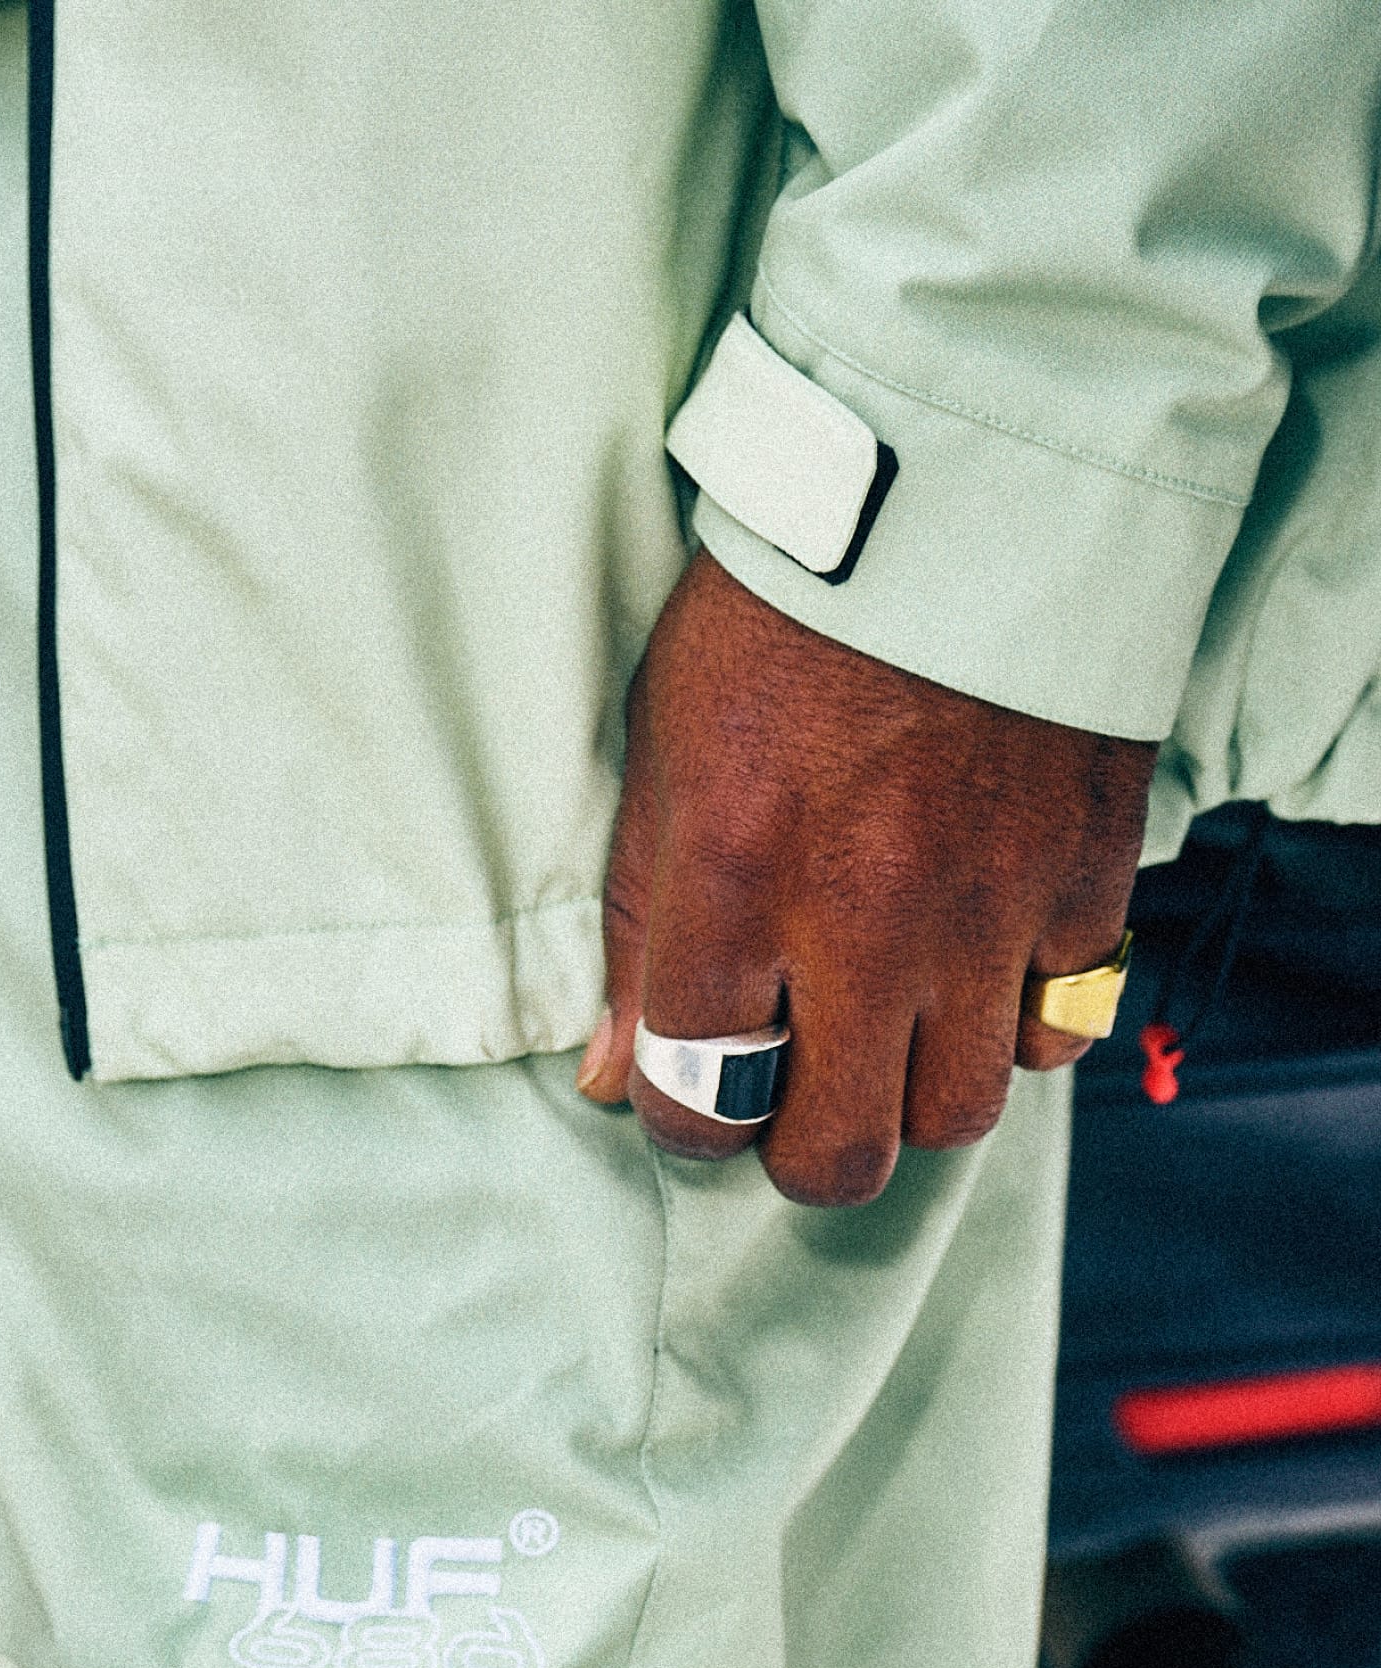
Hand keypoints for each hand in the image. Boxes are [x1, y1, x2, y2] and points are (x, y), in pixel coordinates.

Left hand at [579, 553, 1155, 1204]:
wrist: (960, 483)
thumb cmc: (782, 611)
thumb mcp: (663, 746)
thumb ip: (637, 923)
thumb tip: (614, 1076)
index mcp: (736, 879)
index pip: (700, 1101)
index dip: (687, 1124)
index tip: (695, 1094)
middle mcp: (866, 918)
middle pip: (839, 1153)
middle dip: (803, 1149)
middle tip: (796, 1098)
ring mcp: (988, 907)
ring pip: (958, 1112)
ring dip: (913, 1094)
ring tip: (890, 1031)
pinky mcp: (1086, 877)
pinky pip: (1063, 1027)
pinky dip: (1021, 1025)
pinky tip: (983, 972)